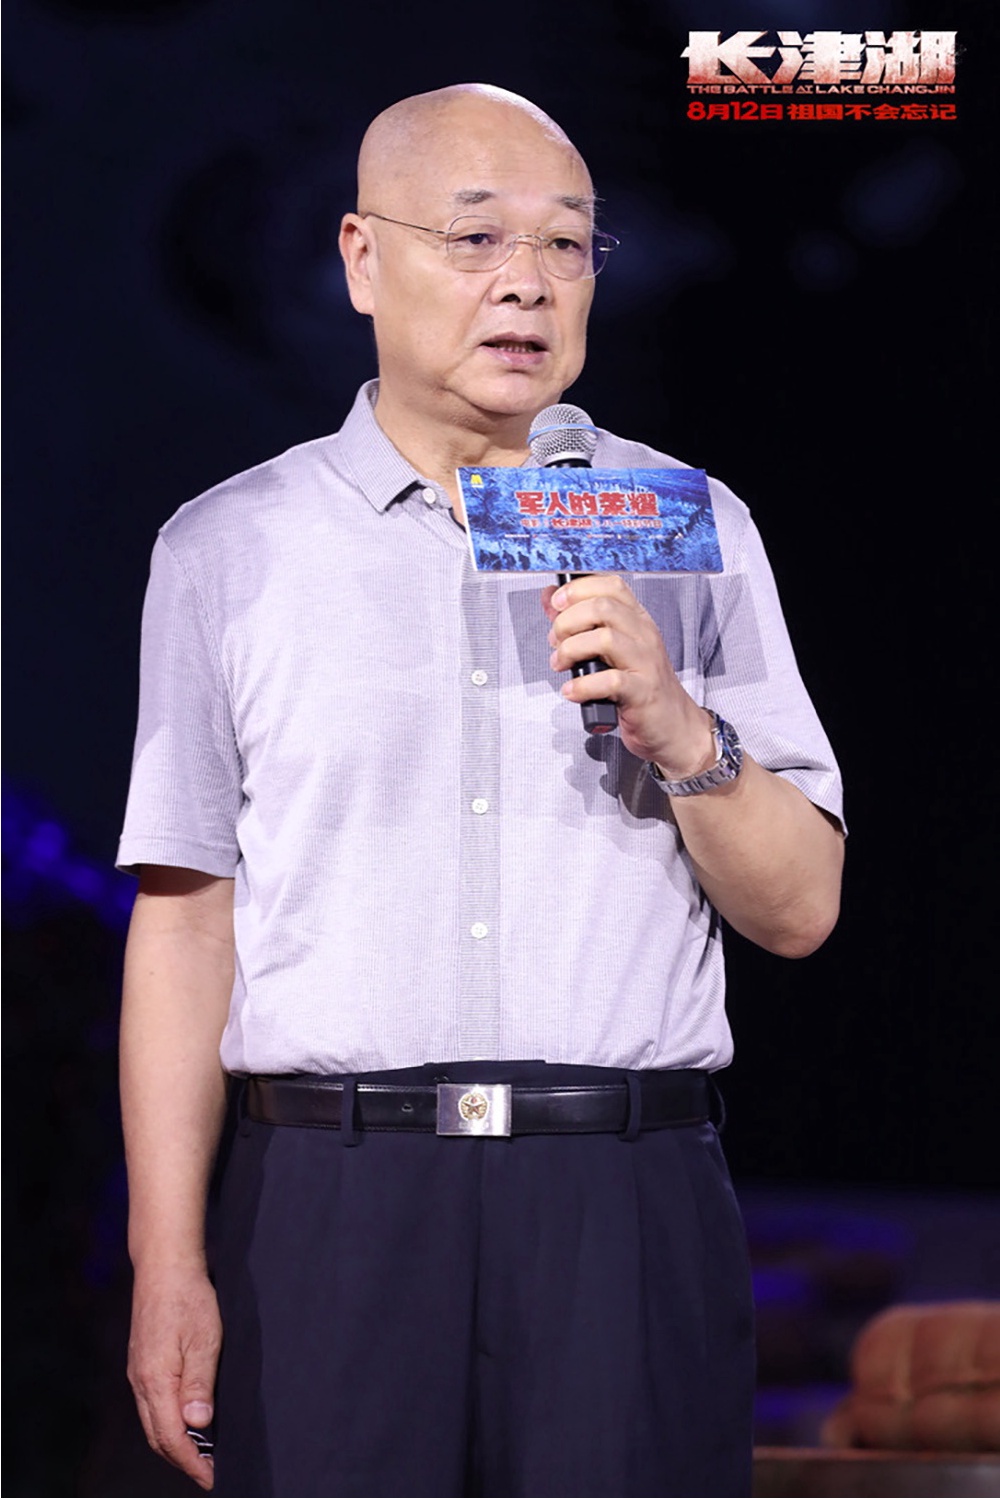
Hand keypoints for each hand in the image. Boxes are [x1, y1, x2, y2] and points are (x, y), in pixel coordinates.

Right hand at [127, 1266, 221, 1490]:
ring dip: (174, 1444)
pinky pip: (151, 1406)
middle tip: (208, 1472)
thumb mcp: (205, 1338)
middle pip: (157, 1437)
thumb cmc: (189, 1298)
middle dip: (182, 1460)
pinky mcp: (141, 1363)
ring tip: (200, 1454)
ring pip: (152, 1423)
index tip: (212, 1477)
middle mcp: (141, 1382)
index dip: (192, 1462)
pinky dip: (166, 1423)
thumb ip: (200, 1382)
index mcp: (156, 1380)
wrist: (164, 1266)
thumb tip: (198, 1423)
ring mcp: (138, 1373)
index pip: (171, 1437)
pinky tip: (184, 1421)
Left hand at [542, 574, 715, 772]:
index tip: (556, 603)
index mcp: (636, 620)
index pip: (610, 586)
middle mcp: (643, 635)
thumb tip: (550, 597)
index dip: (578, 589)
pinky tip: (572, 691)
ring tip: (561, 664)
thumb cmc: (639, 687)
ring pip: (604, 639)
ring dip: (571, 651)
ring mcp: (645, 662)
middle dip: (567, 622)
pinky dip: (582, 686)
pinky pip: (609, 681)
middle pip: (602, 608)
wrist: (672, 725)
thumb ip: (579, 622)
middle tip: (556, 641)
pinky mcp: (642, 692)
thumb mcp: (609, 649)